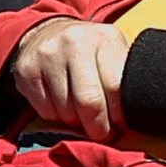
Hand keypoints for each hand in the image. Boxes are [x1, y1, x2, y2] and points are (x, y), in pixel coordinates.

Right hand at [3, 17, 127, 134]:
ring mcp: (48, 55)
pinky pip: (46, 112)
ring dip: (76, 122)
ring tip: (80, 112)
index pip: (116, 87)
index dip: (119, 115)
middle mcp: (75, 42)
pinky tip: (60, 103)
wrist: (47, 33)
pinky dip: (56, 116)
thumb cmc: (88, 52)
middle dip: (98, 128)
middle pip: (90, 103)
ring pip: (67, 112)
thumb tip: (138, 113)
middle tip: (102, 133)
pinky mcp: (27, 71)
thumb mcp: (112, 52)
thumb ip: (124, 77)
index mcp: (104, 38)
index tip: (120, 124)